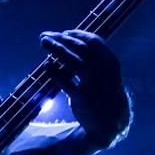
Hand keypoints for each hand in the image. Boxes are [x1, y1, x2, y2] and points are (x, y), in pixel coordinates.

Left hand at [42, 29, 130, 147]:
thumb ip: (95, 58)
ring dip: (55, 49)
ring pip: (72, 62)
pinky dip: (54, 72)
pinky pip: (65, 82)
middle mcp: (104, 72)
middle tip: (45, 36)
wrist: (110, 121)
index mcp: (111, 63)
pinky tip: (46, 65)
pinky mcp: (82, 98)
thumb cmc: (105, 92)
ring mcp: (93, 85)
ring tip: (43, 43)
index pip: (93, 41)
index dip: (77, 34)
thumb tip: (72, 40)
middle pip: (79, 48)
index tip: (63, 32)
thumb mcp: (108, 73)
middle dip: (61, 39)